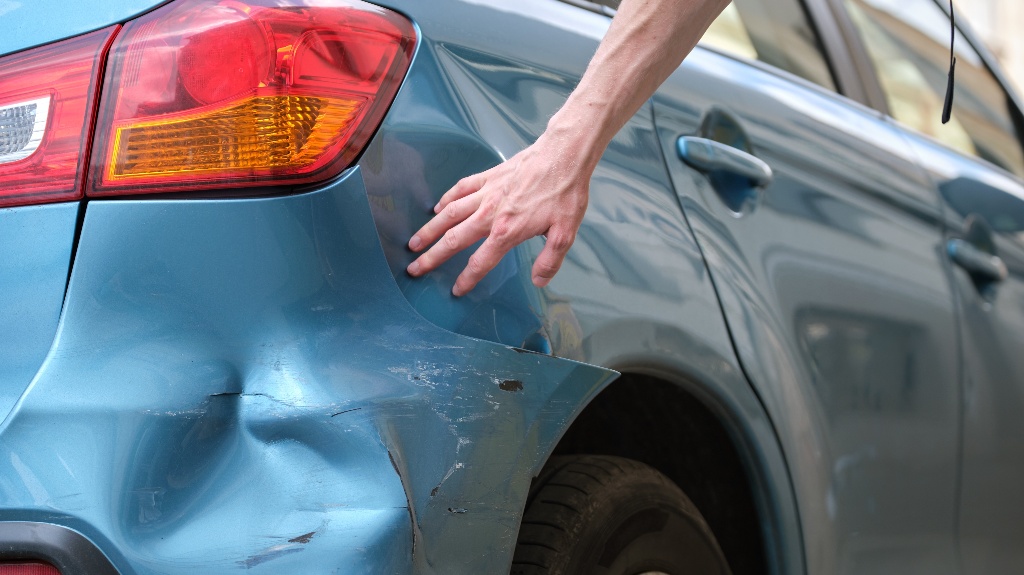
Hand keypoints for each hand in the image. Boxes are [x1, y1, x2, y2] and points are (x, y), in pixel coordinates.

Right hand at [406, 129, 593, 295]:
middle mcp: (490, 214)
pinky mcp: (488, 177)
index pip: (481, 262)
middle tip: (415, 268)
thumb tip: (539, 280)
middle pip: (454, 240)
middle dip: (432, 256)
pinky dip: (446, 199)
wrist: (563, 155)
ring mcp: (486, 193)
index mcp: (507, 231)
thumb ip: (550, 260)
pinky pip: (460, 189)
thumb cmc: (565, 193)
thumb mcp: (565, 233)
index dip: (467, 279)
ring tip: (414, 242)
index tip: (456, 290)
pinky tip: (437, 207)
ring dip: (430, 229)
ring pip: (449, 214)